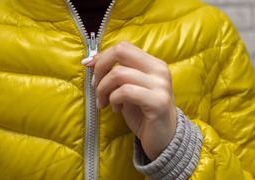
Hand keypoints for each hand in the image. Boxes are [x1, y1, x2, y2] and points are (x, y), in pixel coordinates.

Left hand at [85, 41, 176, 159]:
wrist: (165, 139)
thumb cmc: (144, 113)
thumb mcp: (129, 89)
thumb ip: (117, 74)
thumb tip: (91, 62)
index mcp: (154, 64)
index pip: (123, 47)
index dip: (102, 55)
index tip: (89, 66)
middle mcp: (159, 70)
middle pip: (120, 52)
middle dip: (100, 67)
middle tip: (95, 86)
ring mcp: (161, 85)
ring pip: (118, 74)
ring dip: (103, 89)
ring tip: (104, 103)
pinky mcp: (158, 101)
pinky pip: (125, 92)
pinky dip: (113, 99)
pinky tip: (116, 109)